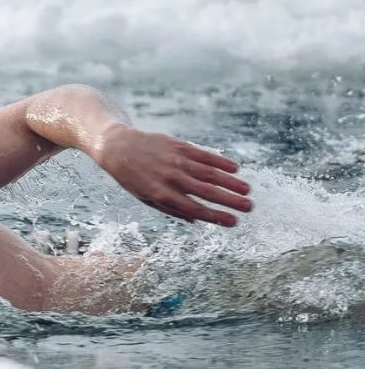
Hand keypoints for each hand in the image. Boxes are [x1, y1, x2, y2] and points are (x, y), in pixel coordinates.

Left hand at [96, 125, 252, 226]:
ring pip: (208, 172)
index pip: (194, 209)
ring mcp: (175, 160)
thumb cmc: (134, 179)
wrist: (118, 148)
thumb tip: (197, 219)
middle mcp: (170, 178)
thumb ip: (171, 209)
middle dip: (229, 200)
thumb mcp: (146, 199)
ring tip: (247, 190)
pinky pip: (203, 154)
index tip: (233, 222)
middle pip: (205, 191)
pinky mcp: (178, 145)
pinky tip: (235, 168)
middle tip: (249, 207)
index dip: (215, 216)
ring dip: (230, 182)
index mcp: (161, 195)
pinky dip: (219, 162)